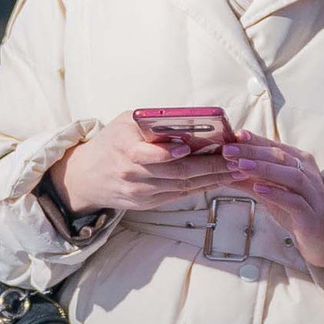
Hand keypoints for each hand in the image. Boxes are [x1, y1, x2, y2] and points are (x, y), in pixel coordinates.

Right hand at [58, 119, 235, 220]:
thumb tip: (189, 120)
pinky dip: (202, 187)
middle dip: (210, 167)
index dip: (168, 153)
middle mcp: (133, 175)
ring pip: (183, 186)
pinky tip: (220, 179)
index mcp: (124, 151)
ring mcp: (142, 192)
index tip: (189, 147)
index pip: (146, 155)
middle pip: (176, 173)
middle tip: (236, 160)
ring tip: (237, 170)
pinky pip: (180, 195)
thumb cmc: (111, 143)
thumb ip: (152, 122)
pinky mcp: (148, 203)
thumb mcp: (125, 123)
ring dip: (213, 179)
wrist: (87, 177)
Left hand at [223, 135, 323, 275]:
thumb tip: (222, 168)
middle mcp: (309, 174)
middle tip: (229, 151)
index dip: (254, 141)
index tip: (233, 136)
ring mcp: (312, 194)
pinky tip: (259, 189)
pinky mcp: (310, 215)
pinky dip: (277, 194)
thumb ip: (249, 180)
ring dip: (265, 169)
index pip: (275, 147)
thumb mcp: (269, 192)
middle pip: (281, 157)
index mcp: (300, 163)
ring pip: (291, 175)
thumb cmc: (294, 211)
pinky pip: (295, 201)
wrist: (319, 240)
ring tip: (241, 166)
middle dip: (253, 152)